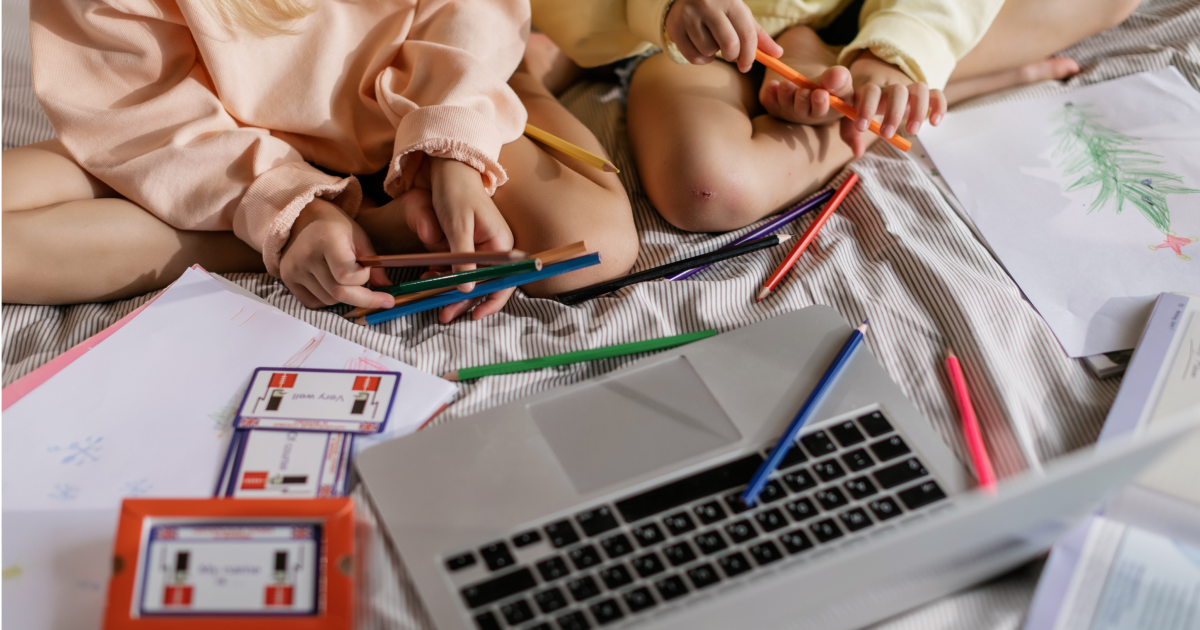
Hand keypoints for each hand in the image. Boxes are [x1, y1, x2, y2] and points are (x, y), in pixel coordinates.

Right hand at [279, 198, 393, 309]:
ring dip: (344, 296)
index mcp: (326, 240)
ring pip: (328, 300)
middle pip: (338, 293)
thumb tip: (386, 288)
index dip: (363, 278)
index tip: (369, 272)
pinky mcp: (287, 279)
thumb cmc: (335, 227)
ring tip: (345, 279)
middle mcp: (306, 256)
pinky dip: (328, 299)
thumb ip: (374, 264)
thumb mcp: (359, 237)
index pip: (347, 275)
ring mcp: (293, 269)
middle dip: (363, 298)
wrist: (303, 218)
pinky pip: (313, 303)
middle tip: (381, 299)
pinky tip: (330, 283)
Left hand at [404, 157, 515, 322]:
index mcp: (502, 245)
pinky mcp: (469, 244)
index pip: (504, 283)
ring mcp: (483, 247)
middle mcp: (497, 249)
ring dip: (451, 290)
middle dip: (464, 301)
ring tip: (432, 299)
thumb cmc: (456, 193)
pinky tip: (429, 277)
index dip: (490, 303)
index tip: (473, 317)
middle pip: (485, 284)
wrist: (449, 169)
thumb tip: (466, 290)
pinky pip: (460, 266)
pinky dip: (446, 274)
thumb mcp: (457, 227)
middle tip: (443, 315)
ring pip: (470, 278)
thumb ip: (462, 260)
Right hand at [665, 0, 781, 71]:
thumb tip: (778, 54)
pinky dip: (701, 58)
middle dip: (733, 56)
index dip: (750, 55)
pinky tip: (701, 47)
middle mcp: (708, 5)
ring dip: (714, 54)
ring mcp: (689, 16)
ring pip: (709, 52)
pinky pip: (693, 57)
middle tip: (731, 54)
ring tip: (712, 42)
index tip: (747, 65)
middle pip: (729, 45)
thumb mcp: (739, 14)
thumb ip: (757, 34)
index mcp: (729, 0)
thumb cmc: (719, 7)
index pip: (746, 35)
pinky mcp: (675, 27)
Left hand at [760, 65, 853, 124]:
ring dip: (785, 95)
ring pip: (785, 106)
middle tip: (803, 92)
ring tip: (786, 85)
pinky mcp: (774, 104)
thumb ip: (841, 79)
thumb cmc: (830, 83)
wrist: (810, 79)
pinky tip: (772, 85)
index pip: (824, 112)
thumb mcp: (841, 81)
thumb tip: (836, 76)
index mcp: (827, 112)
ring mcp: (789, 110)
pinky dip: (769, 94)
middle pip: (803, 111)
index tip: (820, 93)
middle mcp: (806, 115)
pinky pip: (769, 102)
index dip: (821, 105)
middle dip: (803, 101)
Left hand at [841, 50, 946, 156]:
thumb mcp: (852, 113)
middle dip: (894, 113)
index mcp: (870, 88)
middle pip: (897, 91)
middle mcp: (891, 86)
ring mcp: (909, 88)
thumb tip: (857, 153)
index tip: (862, 127)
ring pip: (919, 89)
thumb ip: (849, 132)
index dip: (866, 107)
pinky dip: (938, 106)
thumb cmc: (863, 100)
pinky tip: (933, 122)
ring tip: (911, 132)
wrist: (878, 73)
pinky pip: (936, 94)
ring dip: (917, 111)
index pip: (869, 91)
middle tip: (886, 135)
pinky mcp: (924, 94)